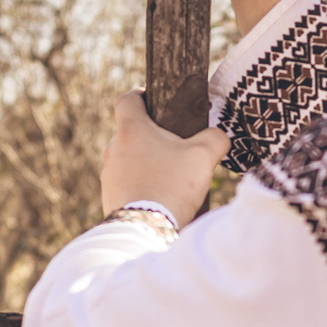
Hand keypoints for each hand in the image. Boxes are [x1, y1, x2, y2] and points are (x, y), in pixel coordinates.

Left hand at [101, 92, 227, 226]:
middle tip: (177, 149)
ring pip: (128, 160)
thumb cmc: (173, 186)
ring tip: (171, 179)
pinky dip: (141, 186)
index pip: (127, 99)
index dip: (141, 95)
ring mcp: (108, 174)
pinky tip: (160, 198)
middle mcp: (113, 149)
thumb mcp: (203, 156)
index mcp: (131, 130)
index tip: (156, 103)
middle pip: (132, 133)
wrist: (146, 231)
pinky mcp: (108, 197)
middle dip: (153, 138)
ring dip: (147, 164)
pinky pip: (126, 184)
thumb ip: (214, 138)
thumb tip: (218, 136)